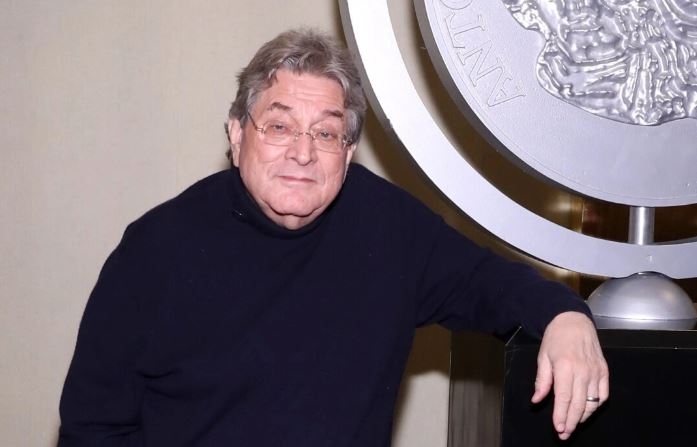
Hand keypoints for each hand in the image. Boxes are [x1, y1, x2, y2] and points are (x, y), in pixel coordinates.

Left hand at [531, 311, 608, 439]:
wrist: (574, 321)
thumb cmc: (556, 338)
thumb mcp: (543, 357)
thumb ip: (541, 381)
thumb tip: (536, 400)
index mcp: (565, 367)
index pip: (564, 398)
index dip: (561, 416)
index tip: (558, 428)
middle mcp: (583, 371)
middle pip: (579, 404)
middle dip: (572, 422)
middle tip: (564, 434)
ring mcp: (596, 372)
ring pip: (592, 402)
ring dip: (583, 417)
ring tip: (574, 424)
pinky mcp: (604, 371)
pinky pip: (603, 395)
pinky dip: (596, 406)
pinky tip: (587, 410)